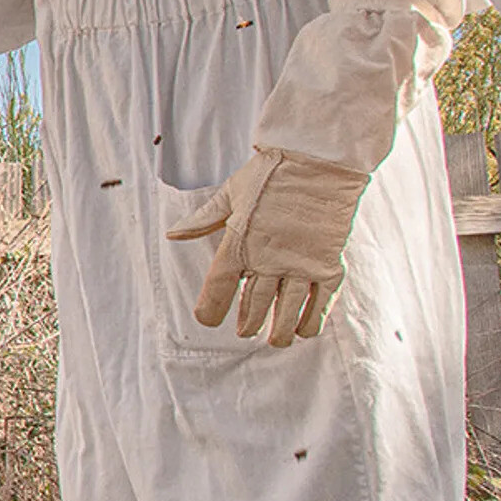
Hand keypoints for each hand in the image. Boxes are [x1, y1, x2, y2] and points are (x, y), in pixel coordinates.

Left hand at [166, 148, 368, 346]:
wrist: (318, 160)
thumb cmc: (270, 173)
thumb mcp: (231, 192)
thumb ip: (204, 219)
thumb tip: (173, 235)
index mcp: (239, 241)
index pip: (219, 285)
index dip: (211, 307)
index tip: (207, 319)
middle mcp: (269, 257)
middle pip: (254, 303)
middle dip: (248, 322)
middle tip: (244, 331)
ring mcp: (300, 263)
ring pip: (287, 308)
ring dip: (279, 329)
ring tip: (274, 339)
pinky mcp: (328, 263)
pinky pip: (321, 300)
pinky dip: (312, 319)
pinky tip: (304, 329)